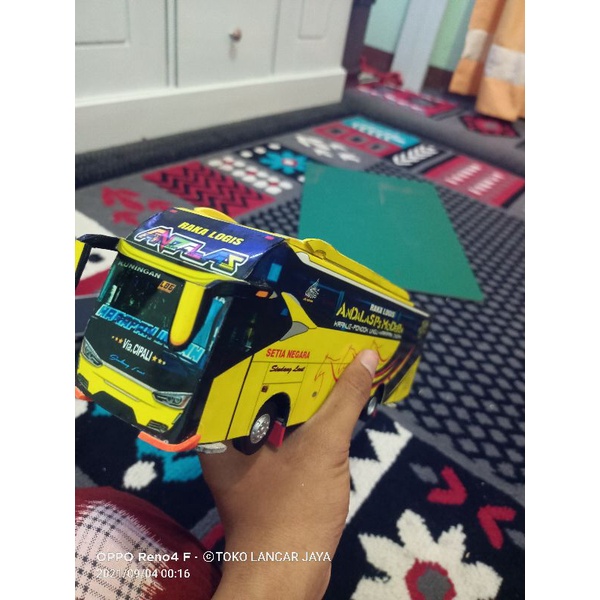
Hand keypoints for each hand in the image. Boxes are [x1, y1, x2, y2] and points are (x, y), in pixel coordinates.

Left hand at [200, 350, 378, 599]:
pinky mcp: (266, 472)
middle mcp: (229, 438)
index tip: (299, 322)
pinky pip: (288, 434)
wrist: (290, 575)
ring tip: (335, 358)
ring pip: (280, 412)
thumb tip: (367, 355)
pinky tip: (334, 402)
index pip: (242, 370)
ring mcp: (248, 457)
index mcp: (225, 426)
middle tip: (325, 334)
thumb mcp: (325, 445)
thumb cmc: (296, 506)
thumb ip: (345, 397)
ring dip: (309, 393)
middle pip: (265, 390)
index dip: (273, 345)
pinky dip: (311, 419)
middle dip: (298, 367)